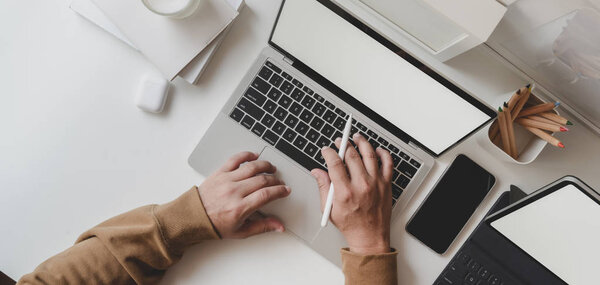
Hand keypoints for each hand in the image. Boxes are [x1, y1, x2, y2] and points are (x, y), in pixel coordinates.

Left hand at [198, 152, 290, 238]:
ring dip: (265, 166)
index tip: (285, 190)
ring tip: (271, 169)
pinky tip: (254, 157)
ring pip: (252, 167)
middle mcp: (234, 192)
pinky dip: (247, 155)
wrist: (194, 217)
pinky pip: (235, 159)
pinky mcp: (220, 172)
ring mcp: (227, 180)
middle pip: (262, 180)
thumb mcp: (241, 231)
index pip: (266, 195)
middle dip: (275, 180)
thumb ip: (262, 227)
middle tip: (279, 183)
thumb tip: (279, 226)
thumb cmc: (216, 224)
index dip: (279, 191)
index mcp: (240, 208)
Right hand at [311, 133, 393, 254]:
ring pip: (370, 154)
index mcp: (345, 192)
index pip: (335, 163)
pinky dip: (383, 153)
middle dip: (343, 144)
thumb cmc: (351, 225)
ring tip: (357, 137)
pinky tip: (376, 150)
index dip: (329, 152)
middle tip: (340, 141)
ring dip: (362, 142)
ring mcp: (376, 184)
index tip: (327, 150)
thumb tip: (317, 172)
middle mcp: (361, 185)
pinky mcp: (386, 185)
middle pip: (352, 155)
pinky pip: (388, 163)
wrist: (370, 237)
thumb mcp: (329, 209)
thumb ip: (323, 187)